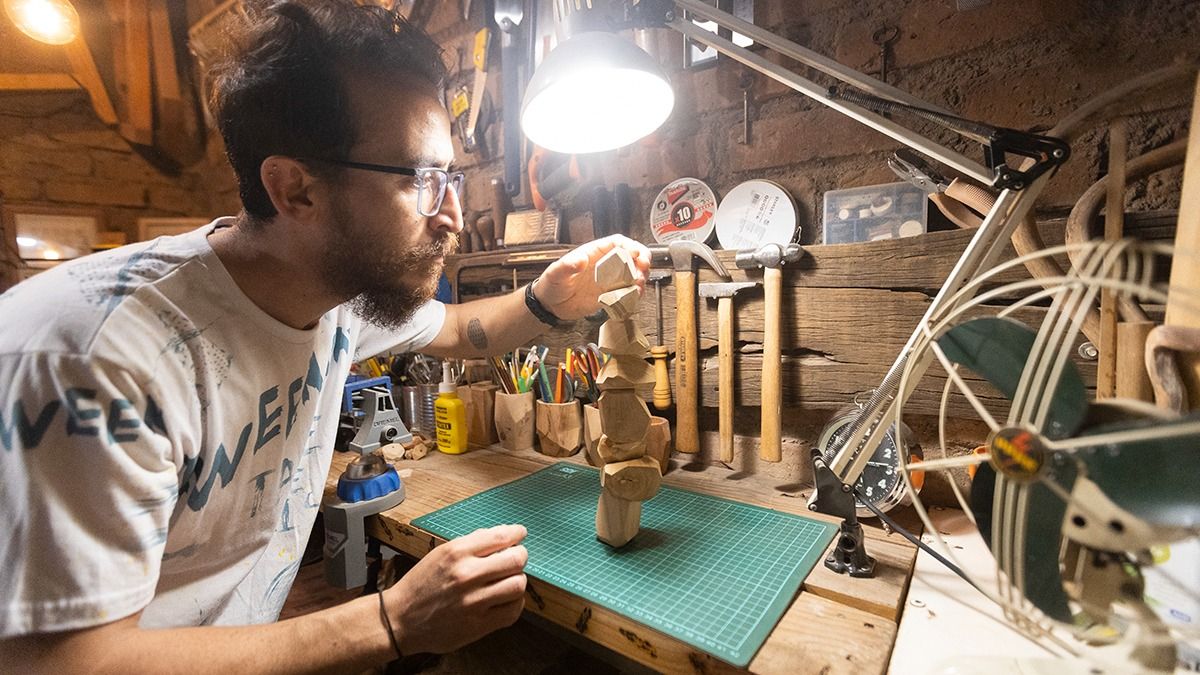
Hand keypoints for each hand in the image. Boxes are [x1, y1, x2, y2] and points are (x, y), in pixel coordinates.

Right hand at [385, 524, 528, 653]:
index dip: (516, 534)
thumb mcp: (440, 554)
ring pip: (518, 585)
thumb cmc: (421, 585)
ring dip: (517, 580)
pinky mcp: (478, 625)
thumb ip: (471, 544)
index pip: (501, 537)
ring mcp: (473, 602)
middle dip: (519, 557)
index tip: (520, 534)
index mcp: (455, 553)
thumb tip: (503, 534)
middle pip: (515, 560)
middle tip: (515, 560)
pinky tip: (506, 600)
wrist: (400, 620)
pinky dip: (515, 603)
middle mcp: (466, 575)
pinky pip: (512, 611)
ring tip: (509, 581)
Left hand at [533, 235, 651, 320]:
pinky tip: (634, 297)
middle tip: (643, 269)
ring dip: (640, 278)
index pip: (617, 243)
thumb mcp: (556, 274)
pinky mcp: (610, 295)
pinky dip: (635, 294)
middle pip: (631, 256)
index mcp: (593, 254)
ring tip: (637, 287)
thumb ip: (567, 266)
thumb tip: (579, 260)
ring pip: (633, 273)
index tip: (636, 254)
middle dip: (642, 260)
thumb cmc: (551, 285)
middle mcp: (605, 265)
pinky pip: (628, 292)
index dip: (629, 245)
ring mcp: (609, 280)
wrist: (550, 305)